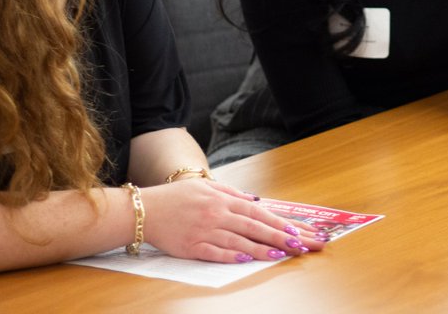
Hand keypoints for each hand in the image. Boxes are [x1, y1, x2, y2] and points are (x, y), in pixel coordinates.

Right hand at [142, 180, 327, 262]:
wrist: (144, 210)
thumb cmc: (176, 197)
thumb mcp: (205, 186)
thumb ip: (231, 193)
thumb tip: (255, 201)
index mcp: (222, 199)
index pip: (259, 212)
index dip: (280, 222)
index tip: (299, 231)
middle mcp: (217, 214)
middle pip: (255, 227)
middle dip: (282, 236)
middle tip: (302, 245)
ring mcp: (205, 231)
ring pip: (239, 241)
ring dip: (262, 248)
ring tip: (283, 254)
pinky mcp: (192, 247)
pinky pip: (215, 253)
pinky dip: (232, 256)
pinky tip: (247, 260)